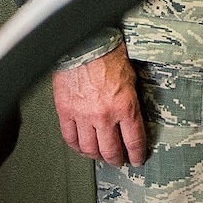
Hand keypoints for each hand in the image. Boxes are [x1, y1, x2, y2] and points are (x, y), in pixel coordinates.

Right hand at [53, 42, 146, 165]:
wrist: (84, 42)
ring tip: (99, 155)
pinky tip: (81, 147)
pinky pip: (70, 137)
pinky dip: (76, 146)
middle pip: (111, 151)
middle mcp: (105, 116)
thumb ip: (130, 102)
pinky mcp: (65, 111)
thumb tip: (131, 118)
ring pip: (90, 149)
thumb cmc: (108, 53)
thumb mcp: (130, 79)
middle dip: (117, 159)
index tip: (137, 159)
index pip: (134, 142)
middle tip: (119, 160)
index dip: (137, 155)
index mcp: (125, 107)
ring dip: (97, 156)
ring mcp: (83, 115)